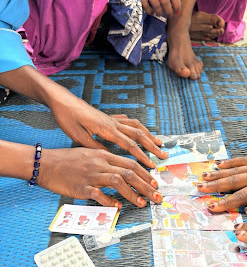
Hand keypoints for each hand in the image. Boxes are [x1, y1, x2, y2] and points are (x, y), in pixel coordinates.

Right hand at [38, 147, 161, 206]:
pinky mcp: (82, 188)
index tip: (154, 182)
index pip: (130, 163)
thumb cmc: (67, 161)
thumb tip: (121, 172)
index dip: (145, 174)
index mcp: (103, 155)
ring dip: (133, 194)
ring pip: (118, 182)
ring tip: (142, 203)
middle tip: (157, 196)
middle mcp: (100, 164)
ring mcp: (91, 175)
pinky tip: (118, 207)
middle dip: (146, 185)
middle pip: (129, 173)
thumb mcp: (89, 155)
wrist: (45, 164)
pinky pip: (99, 195)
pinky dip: (110, 201)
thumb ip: (106, 162)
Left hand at [47, 91, 167, 167]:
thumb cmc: (67, 118)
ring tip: (159, 144)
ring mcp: (112, 118)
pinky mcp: (108, 117)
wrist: (61, 100)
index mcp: (107, 129)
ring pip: (137, 127)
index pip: (129, 145)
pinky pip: (129, 121)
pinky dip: (139, 127)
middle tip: (164, 156)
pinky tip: (141, 131)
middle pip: (139, 135)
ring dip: (149, 136)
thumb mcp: (78, 136)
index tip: (151, 166)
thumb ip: (95, 146)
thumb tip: (110, 157)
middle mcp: (113, 123)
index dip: (142, 156)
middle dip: (152, 147)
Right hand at [120, 0, 180, 16]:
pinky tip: (151, 12)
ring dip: (159, 12)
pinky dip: (149, 10)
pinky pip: (145, 4)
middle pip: (165, 1)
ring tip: (160, 13)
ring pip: (156, 4)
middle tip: (170, 15)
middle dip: (169, 11)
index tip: (177, 11)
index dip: (177, 4)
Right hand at [197, 153, 246, 211]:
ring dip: (216, 174)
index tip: (211, 207)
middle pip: (231, 182)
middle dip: (213, 187)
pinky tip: (219, 164)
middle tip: (198, 189)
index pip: (240, 197)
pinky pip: (241, 161)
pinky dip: (229, 162)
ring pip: (233, 171)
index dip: (224, 203)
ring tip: (202, 176)